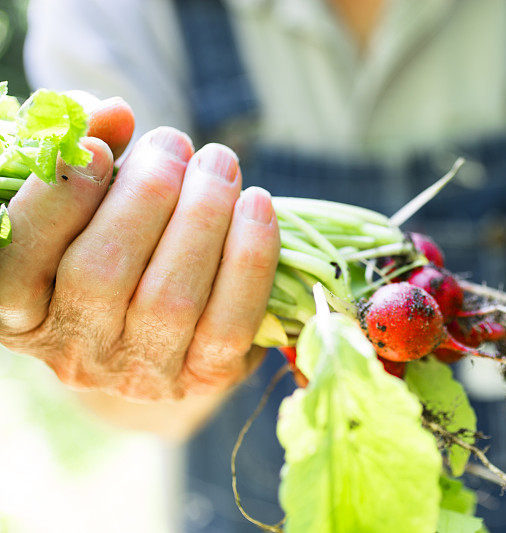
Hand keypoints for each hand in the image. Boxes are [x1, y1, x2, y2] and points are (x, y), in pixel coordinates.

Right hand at [0, 95, 279, 400]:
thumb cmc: (119, 245)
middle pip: (101, 274)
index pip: (17, 258)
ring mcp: (139, 372)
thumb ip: (84, 152)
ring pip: (169, 299)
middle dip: (146, 195)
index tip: (103, 148)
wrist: (167, 328)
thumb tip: (110, 112)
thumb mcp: (90, 202)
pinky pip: (230, 321)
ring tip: (219, 162)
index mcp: (19, 309)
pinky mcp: (203, 377)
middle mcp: (72, 350)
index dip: (59, 198)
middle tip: (175, 143)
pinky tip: (257, 205)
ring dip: (202, 216)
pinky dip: (249, 258)